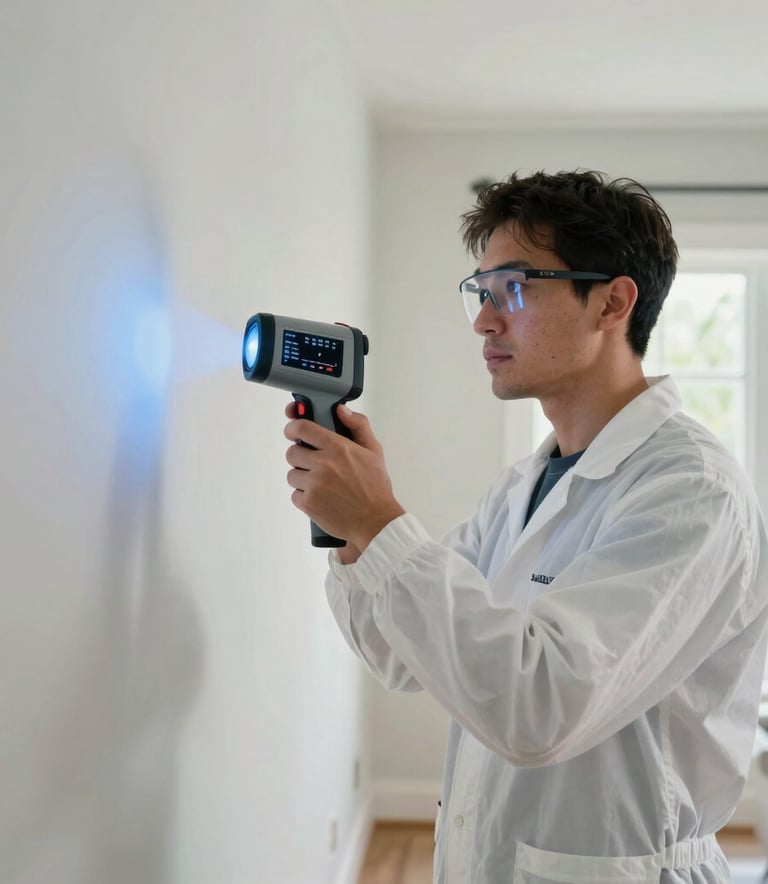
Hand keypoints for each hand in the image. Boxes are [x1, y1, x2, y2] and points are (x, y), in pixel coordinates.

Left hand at [284, 403, 404, 554]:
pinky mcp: (308, 503)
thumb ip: (358, 425)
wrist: (375, 521)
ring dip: (302, 478)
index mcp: (338, 448)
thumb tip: (341, 410)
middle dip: (300, 457)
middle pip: (292, 452)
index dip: (293, 428)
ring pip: (292, 474)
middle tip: (313, 464)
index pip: (302, 428)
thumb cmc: (375, 487)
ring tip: (321, 484)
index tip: (293, 432)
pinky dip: (304, 496)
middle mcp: (324, 464)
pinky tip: (321, 498)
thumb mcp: (374, 451)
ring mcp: (314, 485)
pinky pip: (294, 494)